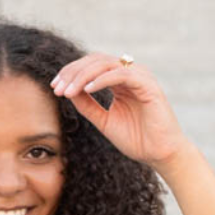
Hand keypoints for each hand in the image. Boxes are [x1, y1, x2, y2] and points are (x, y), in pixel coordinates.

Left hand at [49, 53, 192, 172]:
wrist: (160, 154)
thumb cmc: (137, 140)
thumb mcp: (104, 121)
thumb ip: (88, 106)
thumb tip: (68, 91)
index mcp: (120, 80)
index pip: (92, 67)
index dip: (71, 74)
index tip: (54, 87)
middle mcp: (130, 73)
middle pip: (95, 60)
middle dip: (73, 73)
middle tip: (57, 88)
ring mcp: (139, 76)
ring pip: (105, 64)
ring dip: (83, 76)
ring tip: (68, 91)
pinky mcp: (147, 84)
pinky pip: (120, 75)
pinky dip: (102, 80)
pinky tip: (86, 90)